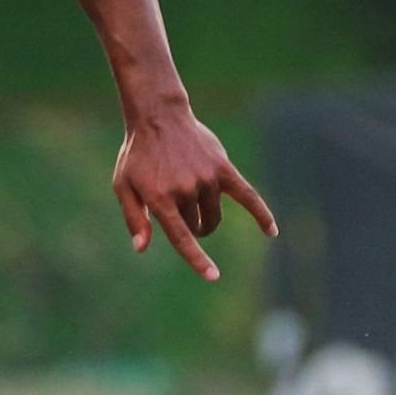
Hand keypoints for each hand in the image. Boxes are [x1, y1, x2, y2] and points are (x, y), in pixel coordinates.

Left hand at [113, 103, 276, 280]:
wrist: (158, 119)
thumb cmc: (137, 156)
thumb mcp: (123, 186)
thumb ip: (134, 217)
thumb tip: (142, 247)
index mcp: (160, 198)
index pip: (182, 236)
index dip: (197, 259)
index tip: (213, 275)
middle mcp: (186, 190)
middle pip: (197, 226)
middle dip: (190, 228)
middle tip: (179, 212)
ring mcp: (206, 179)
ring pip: (214, 214)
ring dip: (206, 218)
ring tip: (192, 203)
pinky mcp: (223, 168)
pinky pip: (248, 195)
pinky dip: (261, 214)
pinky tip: (272, 232)